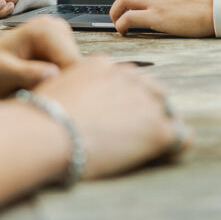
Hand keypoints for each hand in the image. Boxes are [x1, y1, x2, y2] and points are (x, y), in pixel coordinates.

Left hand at [0, 16, 80, 96]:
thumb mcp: (0, 73)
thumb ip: (25, 73)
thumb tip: (53, 75)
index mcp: (46, 30)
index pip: (73, 64)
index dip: (62, 87)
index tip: (41, 98)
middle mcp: (58, 28)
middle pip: (79, 68)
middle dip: (61, 86)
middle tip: (33, 95)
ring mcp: (61, 36)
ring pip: (76, 71)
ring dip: (59, 85)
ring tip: (32, 89)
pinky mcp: (61, 46)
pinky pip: (69, 71)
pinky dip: (56, 83)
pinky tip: (36, 86)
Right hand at [36, 56, 189, 178]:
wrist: (46, 131)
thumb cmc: (40, 116)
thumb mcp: (54, 87)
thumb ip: (71, 86)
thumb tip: (69, 98)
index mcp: (103, 65)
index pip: (126, 78)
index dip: (122, 99)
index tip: (115, 115)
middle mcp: (128, 77)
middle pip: (150, 89)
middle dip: (144, 108)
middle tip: (131, 132)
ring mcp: (145, 101)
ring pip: (167, 110)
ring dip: (159, 124)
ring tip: (148, 145)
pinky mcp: (157, 128)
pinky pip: (181, 135)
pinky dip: (175, 145)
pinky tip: (164, 153)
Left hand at [110, 0, 213, 36]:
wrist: (217, 9)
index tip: (132, 7)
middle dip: (118, 5)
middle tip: (117, 15)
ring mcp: (155, 1)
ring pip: (124, 2)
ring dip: (115, 13)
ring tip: (117, 23)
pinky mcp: (156, 16)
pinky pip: (130, 18)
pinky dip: (121, 24)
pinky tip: (122, 30)